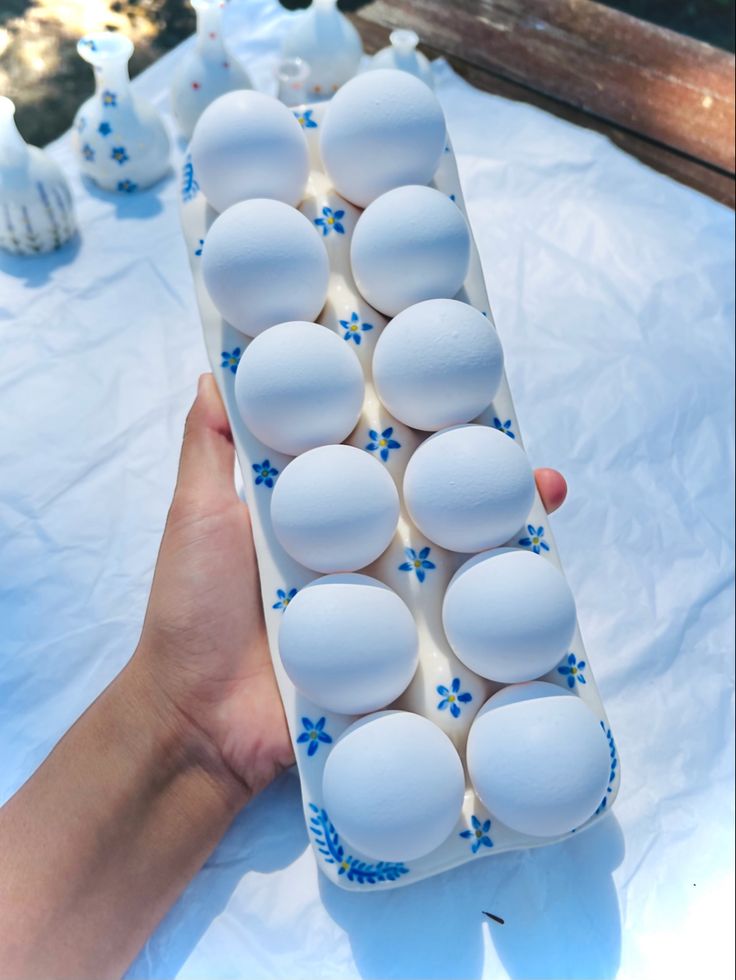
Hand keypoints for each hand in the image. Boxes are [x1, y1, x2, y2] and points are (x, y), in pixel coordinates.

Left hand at [134, 375, 567, 802]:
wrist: (200, 723)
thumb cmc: (192, 612)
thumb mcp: (196, 515)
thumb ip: (211, 446)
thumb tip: (219, 369)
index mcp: (317, 513)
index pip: (376, 456)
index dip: (412, 421)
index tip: (449, 382)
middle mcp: (358, 552)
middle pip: (428, 502)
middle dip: (476, 471)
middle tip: (517, 443)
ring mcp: (383, 604)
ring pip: (455, 558)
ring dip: (502, 528)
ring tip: (543, 494)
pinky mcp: (400, 655)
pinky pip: (456, 626)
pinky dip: (498, 608)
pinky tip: (535, 580)